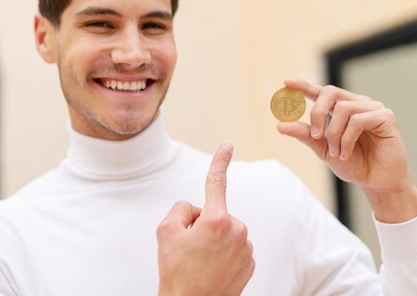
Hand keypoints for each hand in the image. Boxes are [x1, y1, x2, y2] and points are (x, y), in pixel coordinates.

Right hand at [156, 142, 254, 295]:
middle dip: (201, 224)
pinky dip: (222, 254)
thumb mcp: (166, 231)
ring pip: (224, 232)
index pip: (217, 182)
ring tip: (199, 262)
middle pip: (214, 214)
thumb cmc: (177, 272)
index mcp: (217, 220)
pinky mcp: (250, 263)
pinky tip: (211, 269)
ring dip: (212, 241)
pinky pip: (233, 248)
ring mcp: (246, 248)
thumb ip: (181, 208)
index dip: (220, 160)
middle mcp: (237, 231)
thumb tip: (196, 210)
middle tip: (189, 249)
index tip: (227, 144)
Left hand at [277, 79, 416, 222]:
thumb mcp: (323, 149)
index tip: (286, 82)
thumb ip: (305, 135)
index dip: (304, 85)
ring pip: (342, 108)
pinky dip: (347, 138)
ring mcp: (373, 108)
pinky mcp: (386, 116)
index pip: (321, 92)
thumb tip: (280, 125)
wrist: (376, 182)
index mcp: (342, 108)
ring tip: (336, 153)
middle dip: (317, 113)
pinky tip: (345, 152)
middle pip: (330, 93)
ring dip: (334, 134)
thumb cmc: (353, 163)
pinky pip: (358, 120)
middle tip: (315, 135)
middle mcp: (357, 103)